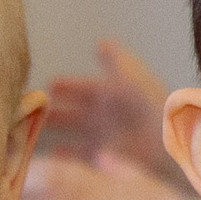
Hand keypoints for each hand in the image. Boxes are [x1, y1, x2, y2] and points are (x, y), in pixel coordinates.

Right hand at [43, 39, 172, 172]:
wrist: (165, 139)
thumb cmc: (147, 104)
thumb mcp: (130, 76)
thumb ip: (114, 60)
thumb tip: (102, 41)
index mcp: (112, 95)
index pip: (84, 88)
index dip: (68, 86)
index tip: (49, 84)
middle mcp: (107, 117)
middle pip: (76, 112)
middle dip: (56, 110)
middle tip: (35, 109)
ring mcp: (106, 138)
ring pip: (76, 133)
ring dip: (59, 131)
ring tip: (36, 130)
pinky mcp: (106, 158)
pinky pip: (82, 156)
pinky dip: (68, 155)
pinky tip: (53, 153)